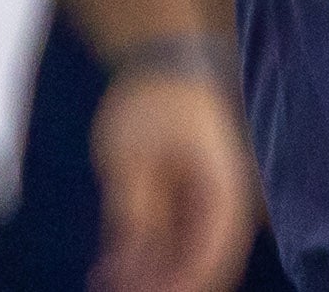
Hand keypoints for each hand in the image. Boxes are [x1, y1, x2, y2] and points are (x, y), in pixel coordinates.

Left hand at [91, 65, 257, 291]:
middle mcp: (224, 199)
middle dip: (164, 284)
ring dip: (150, 277)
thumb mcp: (131, 155)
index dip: (186, 283)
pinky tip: (106, 271)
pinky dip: (142, 259)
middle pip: (203, 261)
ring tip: (104, 285)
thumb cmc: (153, 98)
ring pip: (184, 257)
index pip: (215, 252)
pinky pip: (169, 241)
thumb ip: (135, 209)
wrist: (163, 60)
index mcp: (224, 185)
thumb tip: (130, 263)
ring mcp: (205, 202)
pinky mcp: (185, 201)